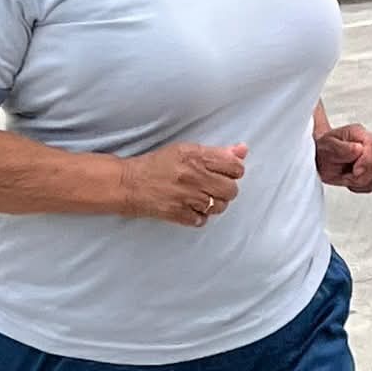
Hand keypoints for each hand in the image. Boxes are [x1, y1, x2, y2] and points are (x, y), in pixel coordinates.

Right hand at [118, 142, 247, 226]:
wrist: (127, 183)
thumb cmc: (157, 164)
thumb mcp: (186, 150)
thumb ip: (217, 152)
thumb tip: (243, 150)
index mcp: (196, 157)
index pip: (235, 167)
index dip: (233, 171)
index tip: (224, 172)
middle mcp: (194, 176)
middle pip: (231, 190)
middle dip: (225, 189)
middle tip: (212, 187)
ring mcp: (186, 197)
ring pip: (219, 207)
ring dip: (213, 204)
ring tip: (201, 198)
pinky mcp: (178, 214)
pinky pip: (202, 220)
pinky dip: (199, 216)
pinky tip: (190, 208)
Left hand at [315, 123, 371, 192]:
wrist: (318, 159)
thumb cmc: (322, 149)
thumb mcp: (326, 146)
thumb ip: (343, 148)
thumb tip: (359, 149)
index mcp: (359, 133)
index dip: (366, 160)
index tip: (355, 171)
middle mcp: (368, 145)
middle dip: (361, 174)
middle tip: (345, 174)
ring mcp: (370, 159)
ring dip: (358, 180)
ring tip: (345, 176)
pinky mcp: (369, 172)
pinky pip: (371, 184)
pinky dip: (359, 186)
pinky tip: (349, 180)